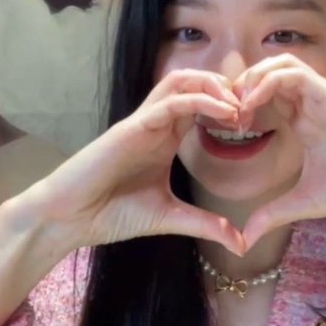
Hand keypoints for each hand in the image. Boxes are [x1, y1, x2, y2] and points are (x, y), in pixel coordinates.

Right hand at [26, 69, 243, 255]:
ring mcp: (143, 122)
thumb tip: (240, 242)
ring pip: (182, 82)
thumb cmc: (110, 213)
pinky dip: (200, 101)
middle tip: (255, 108)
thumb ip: (204, 224)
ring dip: (215, 87)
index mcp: (165, 138)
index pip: (202, 105)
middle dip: (228, 88)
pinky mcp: (132, 127)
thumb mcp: (169, 218)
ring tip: (240, 106)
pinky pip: (170, 103)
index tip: (256, 123)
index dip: (231, 107)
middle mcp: (156, 123)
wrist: (69, 218)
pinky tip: (224, 112)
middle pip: (195, 83)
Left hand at [234, 55, 325, 250]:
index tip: (221, 131)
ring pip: (278, 64)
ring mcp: (322, 96)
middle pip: (265, 73)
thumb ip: (271, 215)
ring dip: (252, 80)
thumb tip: (241, 241)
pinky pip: (294, 73)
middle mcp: (310, 104)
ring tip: (237, 108)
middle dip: (238, 89)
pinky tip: (252, 107)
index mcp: (302, 122)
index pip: (262, 97)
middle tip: (223, 116)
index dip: (237, 107)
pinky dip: (267, 82)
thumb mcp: (304, 203)